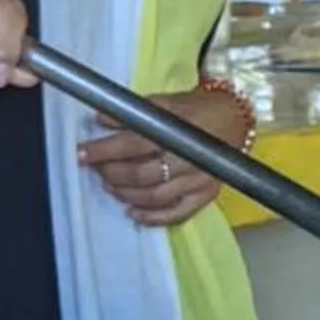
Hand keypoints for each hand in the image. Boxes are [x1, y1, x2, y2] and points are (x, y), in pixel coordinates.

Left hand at [78, 87, 243, 225]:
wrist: (237, 118)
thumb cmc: (198, 109)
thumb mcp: (167, 102)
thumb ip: (134, 113)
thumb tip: (100, 118)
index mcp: (177, 132)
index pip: (133, 144)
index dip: (104, 151)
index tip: (81, 153)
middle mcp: (188, 159)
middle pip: (142, 174)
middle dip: (112, 173)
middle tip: (96, 169)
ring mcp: (199, 180)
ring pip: (155, 196)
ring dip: (127, 194)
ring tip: (111, 186)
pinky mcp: (206, 195)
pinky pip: (177, 214)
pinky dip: (153, 217)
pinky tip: (133, 212)